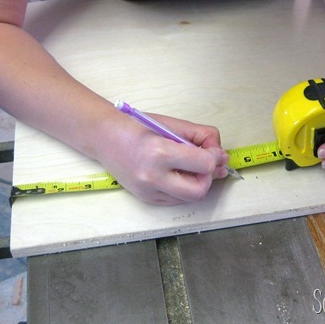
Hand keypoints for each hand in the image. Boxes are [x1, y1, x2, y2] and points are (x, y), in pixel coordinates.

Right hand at [98, 113, 229, 204]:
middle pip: (199, 191)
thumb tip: (221, 155)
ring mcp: (148, 192)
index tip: (213, 150)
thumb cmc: (137, 126)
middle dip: (208, 177)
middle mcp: (153, 177)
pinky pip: (176, 200)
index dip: (214, 157)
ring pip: (189, 198)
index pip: (204, 165)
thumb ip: (201, 136)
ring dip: (197, 183)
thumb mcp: (172, 124)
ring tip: (188, 166)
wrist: (104, 138)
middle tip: (203, 163)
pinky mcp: (147, 199)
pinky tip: (175, 173)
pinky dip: (183, 188)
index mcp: (159, 153)